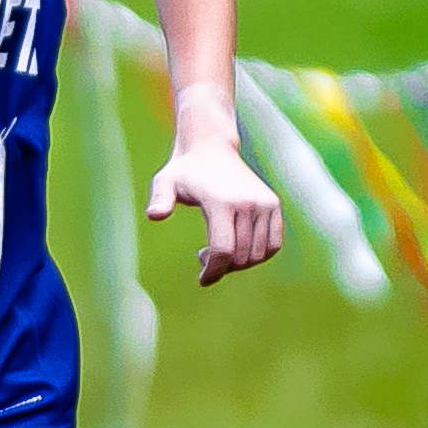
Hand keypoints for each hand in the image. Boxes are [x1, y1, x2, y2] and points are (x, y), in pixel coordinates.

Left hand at [147, 107, 283, 286]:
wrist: (211, 147)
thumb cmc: (185, 170)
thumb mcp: (166, 182)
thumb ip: (160, 199)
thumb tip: (154, 216)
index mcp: (222, 202)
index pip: (223, 250)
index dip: (214, 271)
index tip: (203, 280)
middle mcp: (248, 203)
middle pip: (240, 256)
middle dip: (221, 267)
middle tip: (203, 256)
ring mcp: (264, 203)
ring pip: (257, 254)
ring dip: (238, 263)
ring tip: (218, 250)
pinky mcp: (273, 204)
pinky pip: (273, 245)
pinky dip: (258, 255)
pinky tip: (239, 248)